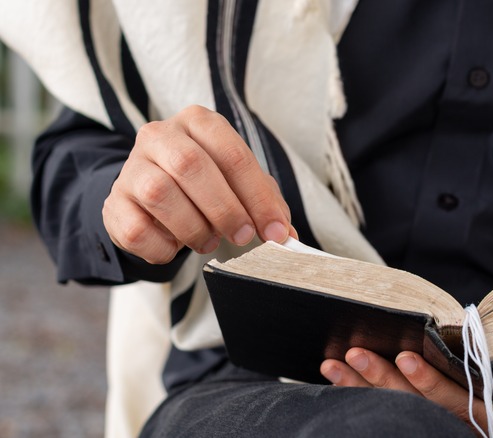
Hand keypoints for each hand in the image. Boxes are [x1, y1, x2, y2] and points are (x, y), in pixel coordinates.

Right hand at [103, 105, 296, 263]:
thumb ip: (266, 205)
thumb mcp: (239, 186)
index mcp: (199, 123)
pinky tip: (175, 245)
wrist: (152, 199)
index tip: (275, 230)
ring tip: (208, 240)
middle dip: (225, 209)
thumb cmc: (205, 188)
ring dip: (193, 227)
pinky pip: (136, 228)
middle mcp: (160, 135)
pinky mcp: (113, 202)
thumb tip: (286, 234)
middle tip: (244, 236)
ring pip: (159, 194)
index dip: (258, 197)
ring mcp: (131, 167)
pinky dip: (163, 247)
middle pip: (191, 166)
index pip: (233, 154)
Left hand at [320, 342, 492, 436]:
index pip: (462, 410)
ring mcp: (452, 436)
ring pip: (402, 415)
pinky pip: (401, 412)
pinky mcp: (442, 427)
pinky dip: (371, 395)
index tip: (404, 359)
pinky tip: (342, 377)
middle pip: (419, 413)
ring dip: (365, 391)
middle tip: (347, 357)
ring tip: (329, 365)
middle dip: (382, 386)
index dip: (431, 387)